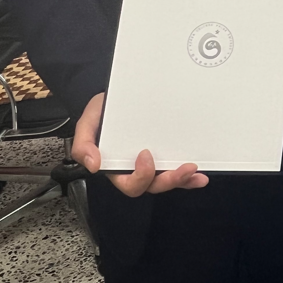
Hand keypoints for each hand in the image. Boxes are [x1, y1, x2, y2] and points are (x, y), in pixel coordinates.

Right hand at [71, 92, 209, 196]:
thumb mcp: (87, 123)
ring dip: (183, 180)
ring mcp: (152, 163)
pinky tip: (199, 176)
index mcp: (116, 167)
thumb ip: (83, 144)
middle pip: (152, 185)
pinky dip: (189, 177)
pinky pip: (175, 170)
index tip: (146, 155)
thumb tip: (93, 164)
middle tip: (184, 168)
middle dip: (169, 180)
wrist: (115, 97)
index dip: (141, 176)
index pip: (129, 184)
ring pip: (166, 180)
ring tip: (194, 171)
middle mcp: (135, 168)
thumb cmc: (102, 111)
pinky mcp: (164, 155)